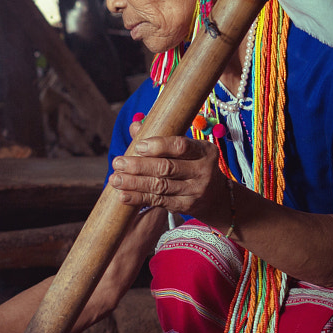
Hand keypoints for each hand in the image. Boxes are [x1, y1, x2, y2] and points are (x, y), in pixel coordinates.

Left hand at [109, 135, 236, 225]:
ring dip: (134, 183)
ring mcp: (195, 191)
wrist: (217, 197)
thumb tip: (135, 126)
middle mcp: (203, 171)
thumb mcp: (188, 149)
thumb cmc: (194, 164)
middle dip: (139, 165)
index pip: (181, 146)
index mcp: (204, 151)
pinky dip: (139, 198)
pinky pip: (159, 201)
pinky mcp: (186, 206)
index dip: (158, 146)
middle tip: (118, 162)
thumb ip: (161, 138)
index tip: (138, 146)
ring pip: (160, 186)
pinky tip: (123, 195)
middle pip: (166, 168)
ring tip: (115, 179)